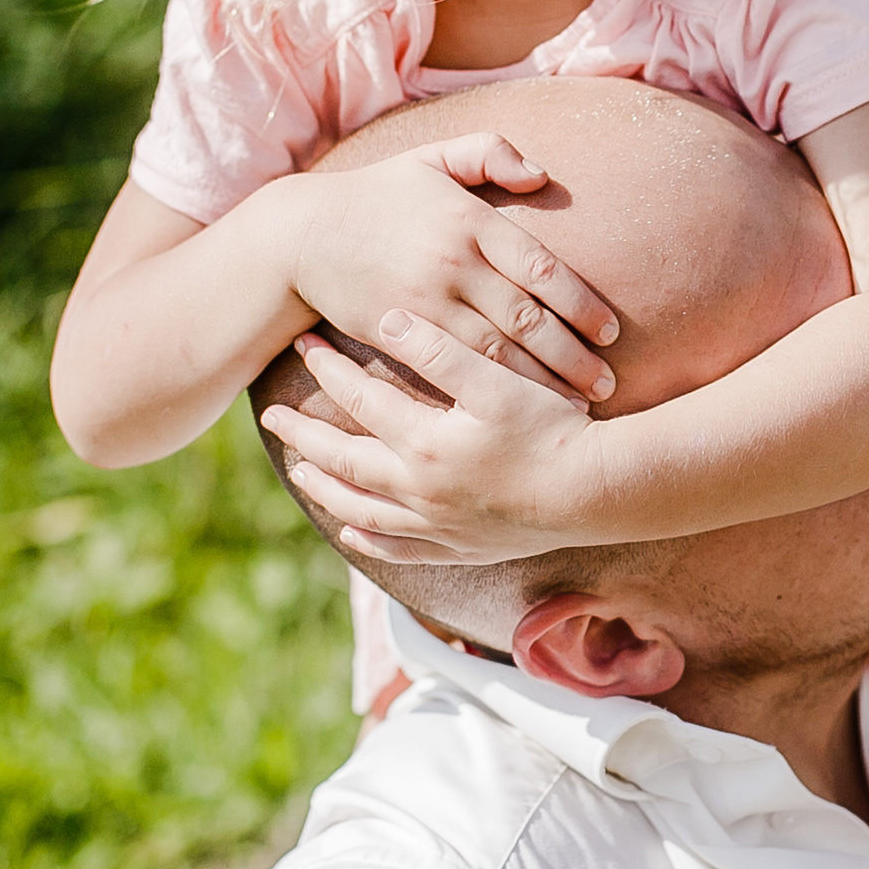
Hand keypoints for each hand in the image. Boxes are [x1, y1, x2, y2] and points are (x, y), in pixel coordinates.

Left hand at [259, 313, 617, 562]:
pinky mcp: (460, 546)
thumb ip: (440, 351)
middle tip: (272, 415)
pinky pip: (400, 547)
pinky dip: (369, 538)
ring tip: (299, 472)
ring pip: (362, 508)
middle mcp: (419, 490)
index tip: (305, 347)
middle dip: (305, 435)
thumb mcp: (496, 381)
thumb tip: (385, 321)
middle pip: (344, 460)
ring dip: (326, 487)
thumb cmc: (551, 430)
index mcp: (423, 444)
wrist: (596, 492)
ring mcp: (437, 524)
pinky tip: (352, 531)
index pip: (360, 400)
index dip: (329, 371)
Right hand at [286, 133, 619, 402]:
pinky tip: (519, 408)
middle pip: (528, 319)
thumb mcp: (431, 158)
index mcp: (470, 220)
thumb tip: (541, 174)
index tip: (612, 331)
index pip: (542, 268)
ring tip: (577, 406)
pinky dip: (494, 391)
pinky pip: (455, 367)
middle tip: (608, 383)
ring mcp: (425, 301)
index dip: (582, 304)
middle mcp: (453, 262)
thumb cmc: (376, 195)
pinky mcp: (399, 331)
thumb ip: (489, 153)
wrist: (301, 235)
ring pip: (497, 352)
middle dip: (574, 356)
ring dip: (542, 383)